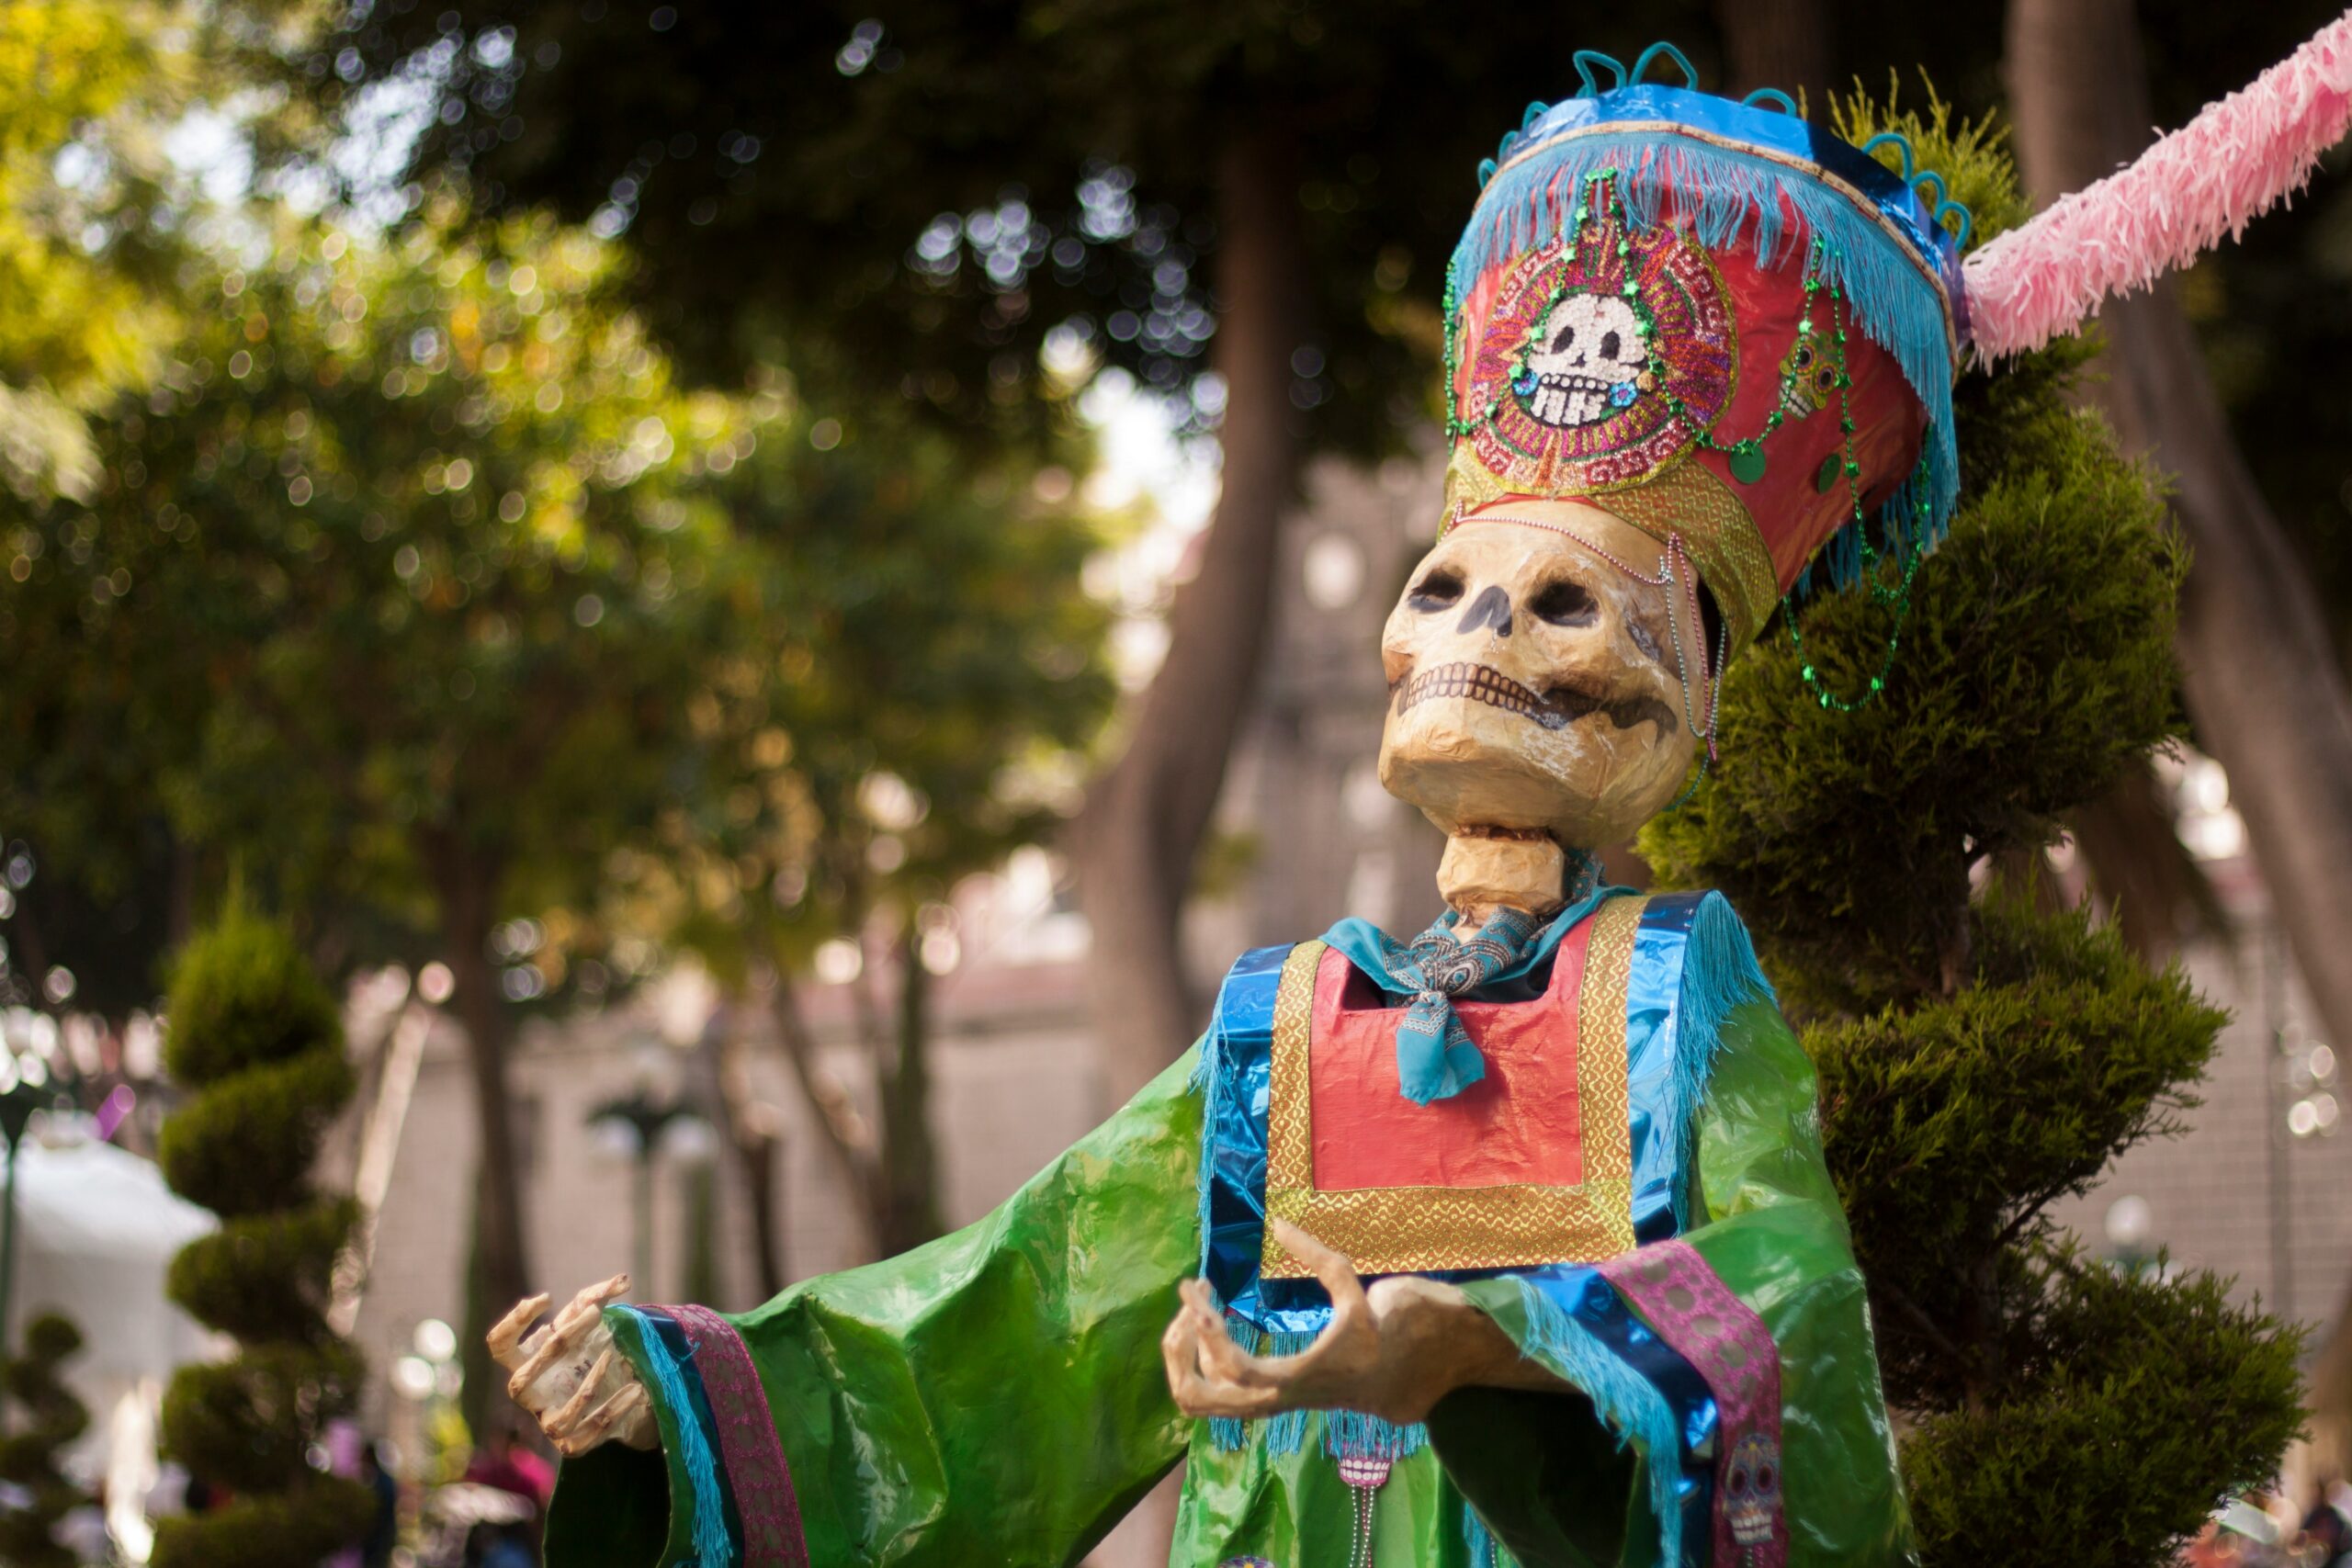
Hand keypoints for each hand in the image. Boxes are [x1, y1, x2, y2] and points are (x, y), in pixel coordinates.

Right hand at [486, 1274, 658, 1455]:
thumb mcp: (591, 1320)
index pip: (499, 1346)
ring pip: (556, 1419)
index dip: (513, 1323)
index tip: (547, 1297)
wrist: (618, 1389)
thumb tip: (623, 1280)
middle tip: (596, 1313)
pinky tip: (636, 1391)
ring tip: (613, 1355)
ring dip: (587, 1387)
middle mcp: (531, 1395)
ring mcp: (548, 1422)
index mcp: (526, 1361)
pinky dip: (612, 1412)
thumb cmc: (590, 1350)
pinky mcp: (573, 1444)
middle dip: (558, 1345)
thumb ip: (600, 1297)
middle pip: (520, 1381)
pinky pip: (588, 1436)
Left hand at [1160, 1220, 1559, 1426]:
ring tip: (1193, 1309)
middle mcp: (1277, 1398)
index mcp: (1300, 1378)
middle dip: (1179, 1350)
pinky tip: (1212, 1320)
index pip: (1238, 1371)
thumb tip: (1279, 1225)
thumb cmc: (1388, 1334)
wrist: (1411, 1380)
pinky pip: (1216, 1391)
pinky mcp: (1268, 1395)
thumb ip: (1319, 1258)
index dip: (1210, 1336)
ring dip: (1183, 1358)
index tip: (1199, 1295)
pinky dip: (1199, 1360)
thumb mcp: (1358, 1291)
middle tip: (1191, 1298)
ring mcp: (1269, 1402)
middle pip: (1200, 1399)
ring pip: (1201, 1401)